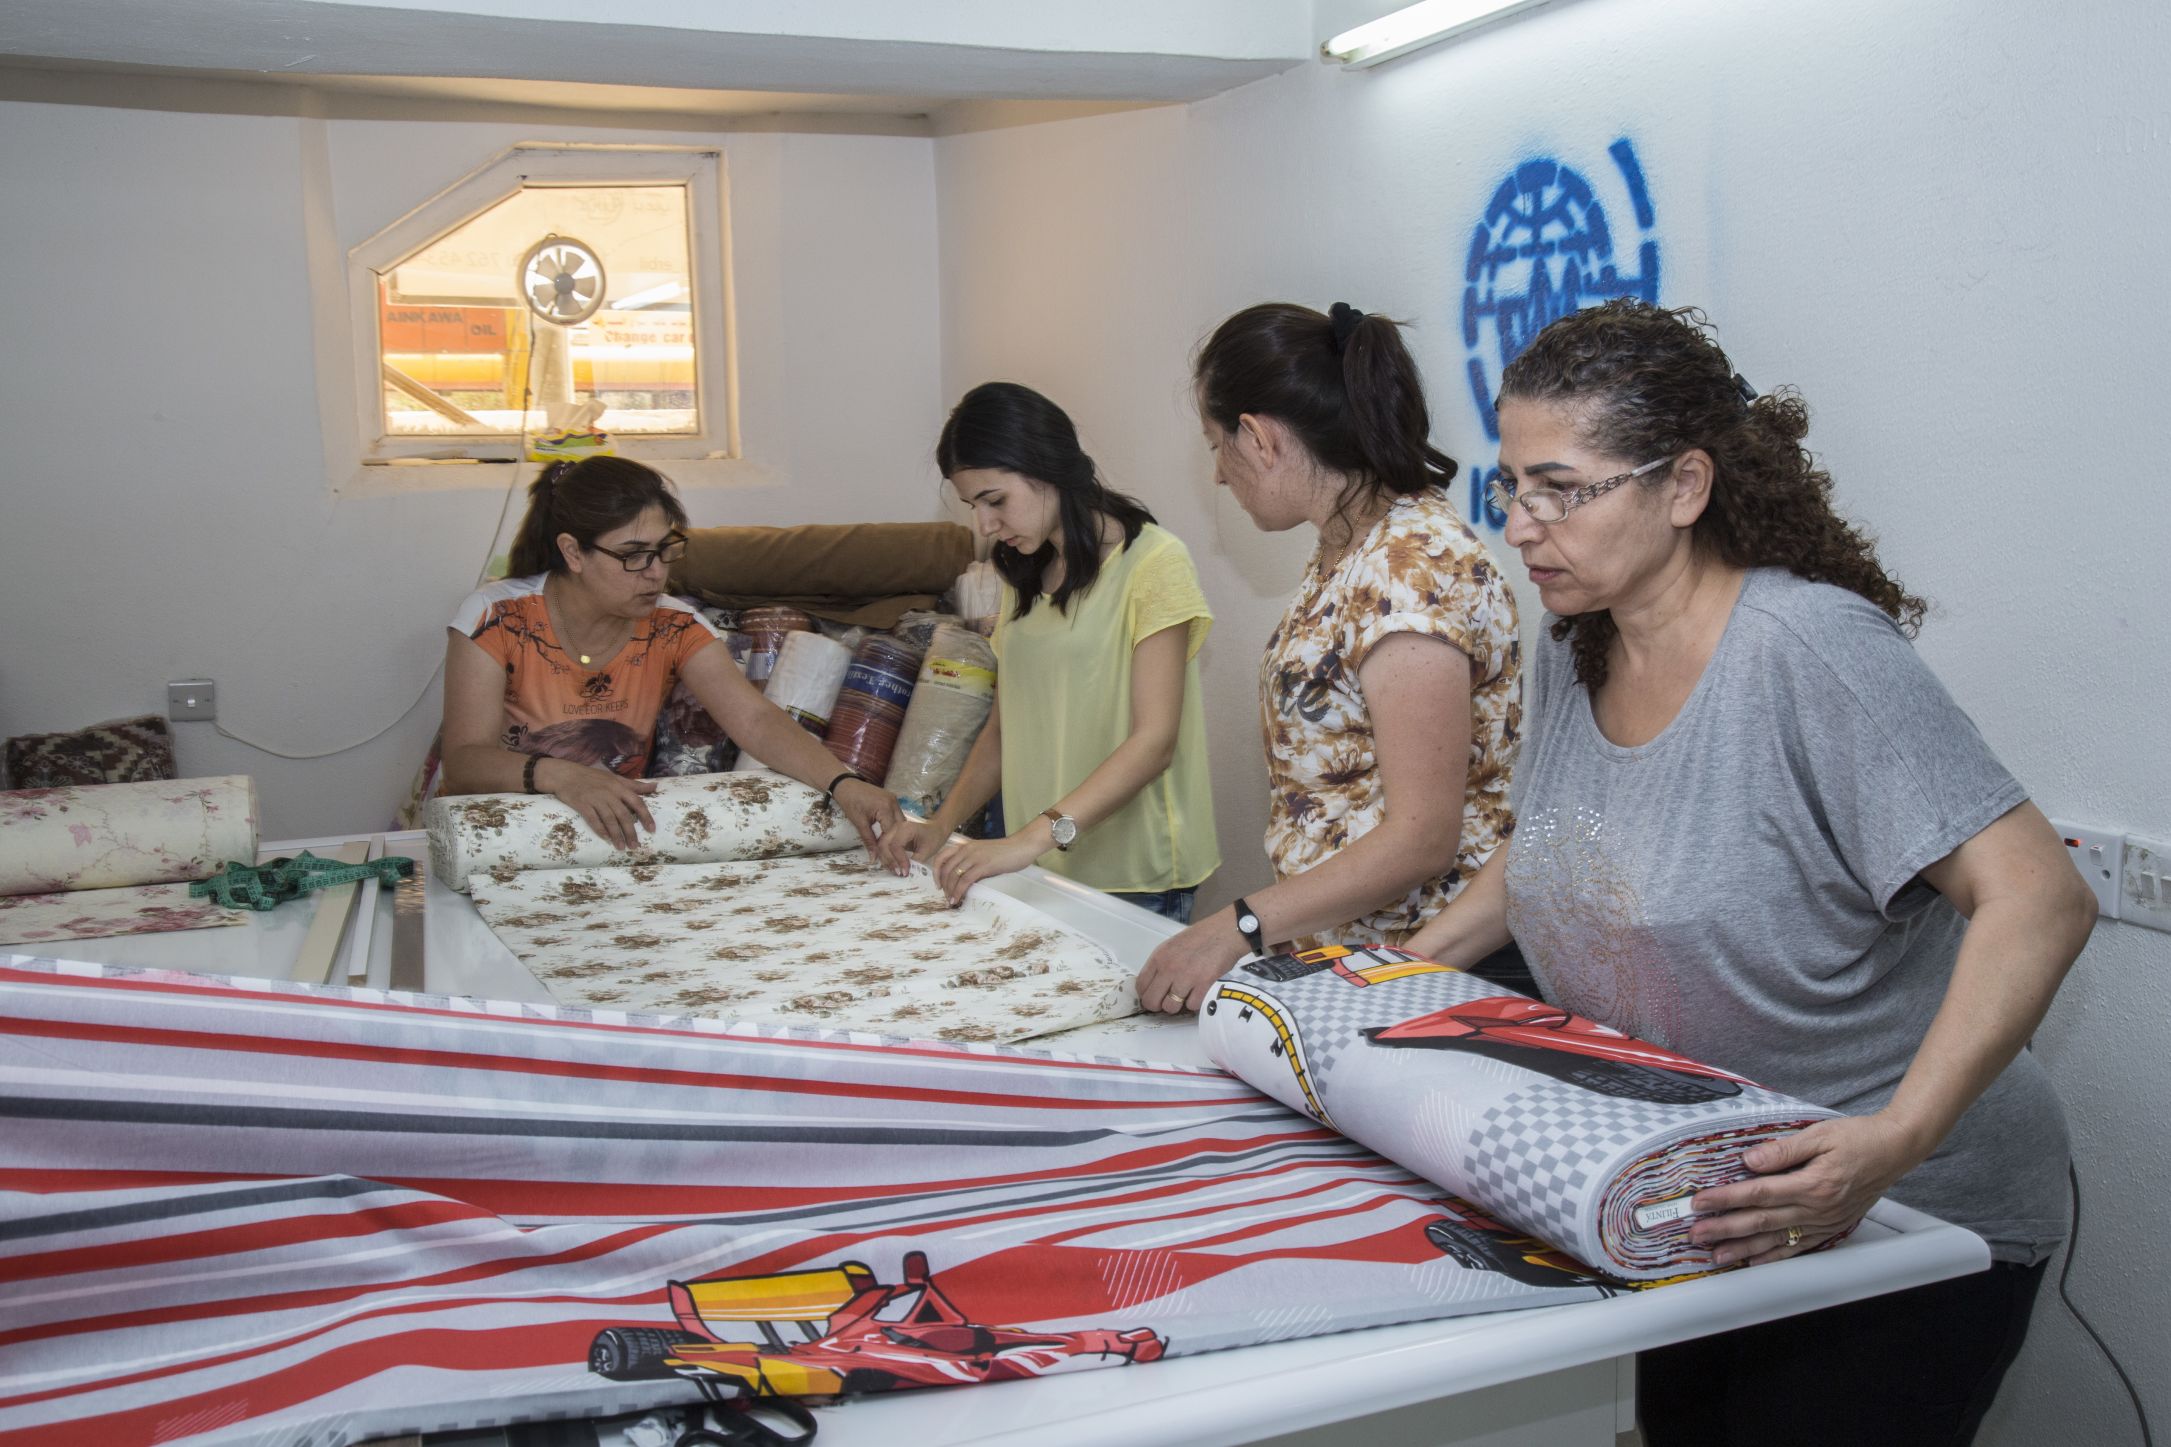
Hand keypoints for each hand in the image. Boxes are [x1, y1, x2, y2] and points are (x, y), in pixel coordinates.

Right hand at [543, 759, 657, 850]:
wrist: (566, 774)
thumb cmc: (592, 777)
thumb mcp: (615, 778)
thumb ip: (634, 785)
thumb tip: (655, 787)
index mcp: (619, 787)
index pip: (637, 802)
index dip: (645, 816)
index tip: (651, 830)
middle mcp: (609, 793)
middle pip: (624, 815)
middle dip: (631, 832)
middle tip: (635, 846)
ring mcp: (595, 798)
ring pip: (609, 819)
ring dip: (616, 835)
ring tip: (621, 847)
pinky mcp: (582, 804)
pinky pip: (593, 819)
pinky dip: (600, 829)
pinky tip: (605, 838)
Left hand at [834, 777, 907, 868]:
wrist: (845, 784)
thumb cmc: (850, 803)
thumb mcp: (859, 823)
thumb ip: (869, 841)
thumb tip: (874, 859)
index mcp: (886, 808)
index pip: (892, 831)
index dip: (891, 846)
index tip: (888, 858)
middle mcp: (894, 803)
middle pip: (901, 827)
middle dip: (897, 840)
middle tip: (893, 855)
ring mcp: (894, 799)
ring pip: (901, 821)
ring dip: (897, 833)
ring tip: (893, 847)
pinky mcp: (892, 799)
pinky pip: (896, 815)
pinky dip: (894, 825)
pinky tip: (891, 834)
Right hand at [873, 815, 950, 874]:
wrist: (935, 830)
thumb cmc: (933, 838)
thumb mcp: (927, 850)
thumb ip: (916, 861)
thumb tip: (905, 872)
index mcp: (906, 828)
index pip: (895, 845)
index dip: (899, 860)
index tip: (905, 871)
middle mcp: (896, 828)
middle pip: (883, 845)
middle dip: (889, 861)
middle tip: (899, 873)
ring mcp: (891, 832)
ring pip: (881, 847)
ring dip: (887, 861)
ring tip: (897, 871)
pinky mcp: (890, 837)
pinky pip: (883, 848)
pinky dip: (887, 858)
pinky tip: (894, 867)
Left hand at [930, 833, 1046, 905]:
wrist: (1022, 846)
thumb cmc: (1006, 851)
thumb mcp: (984, 853)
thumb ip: (973, 862)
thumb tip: (965, 879)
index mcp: (966, 846)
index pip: (942, 857)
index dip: (936, 872)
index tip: (938, 884)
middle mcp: (967, 850)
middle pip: (945, 869)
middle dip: (943, 885)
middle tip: (946, 896)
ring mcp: (974, 857)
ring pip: (953, 875)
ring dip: (950, 891)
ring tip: (952, 901)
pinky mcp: (983, 865)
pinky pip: (965, 880)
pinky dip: (959, 891)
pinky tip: (958, 899)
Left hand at [1134, 911, 1248, 1015]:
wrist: (1226, 932)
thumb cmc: (1201, 937)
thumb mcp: (1172, 945)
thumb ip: (1161, 964)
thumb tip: (1154, 986)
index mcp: (1159, 956)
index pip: (1141, 985)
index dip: (1146, 995)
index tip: (1153, 996)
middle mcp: (1169, 968)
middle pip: (1151, 1001)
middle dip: (1158, 1005)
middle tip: (1167, 1001)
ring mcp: (1186, 977)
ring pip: (1171, 1007)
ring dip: (1178, 1005)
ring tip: (1186, 995)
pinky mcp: (1204, 985)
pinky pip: (1192, 1006)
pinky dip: (1196, 1002)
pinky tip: (1200, 991)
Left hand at [1689, 1111, 1929, 1265]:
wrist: (1895, 1151)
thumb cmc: (1859, 1139)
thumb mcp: (1820, 1135)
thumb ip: (1783, 1150)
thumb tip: (1750, 1160)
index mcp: (1813, 1184)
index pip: (1759, 1194)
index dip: (1726, 1199)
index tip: (1701, 1203)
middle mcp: (1817, 1209)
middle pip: (1762, 1221)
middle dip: (1725, 1229)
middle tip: (1697, 1235)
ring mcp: (1824, 1222)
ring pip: (1776, 1239)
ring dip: (1744, 1248)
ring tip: (1717, 1256)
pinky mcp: (1830, 1227)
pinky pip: (1798, 1247)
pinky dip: (1774, 1256)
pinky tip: (1754, 1261)